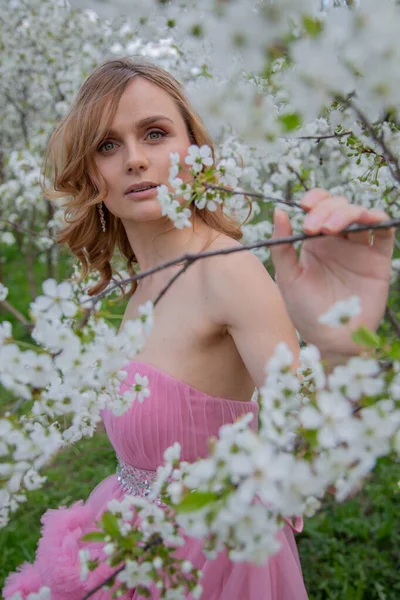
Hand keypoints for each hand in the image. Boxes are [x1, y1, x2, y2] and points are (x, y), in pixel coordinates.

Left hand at [270, 188, 394, 357]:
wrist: (329, 338)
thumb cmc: (304, 311)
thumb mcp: (287, 277)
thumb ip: (282, 246)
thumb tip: (279, 211)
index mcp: (315, 242)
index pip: (319, 207)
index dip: (315, 199)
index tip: (304, 206)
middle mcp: (338, 242)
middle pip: (339, 206)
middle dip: (326, 210)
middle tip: (313, 229)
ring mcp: (359, 250)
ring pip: (361, 214)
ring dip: (348, 212)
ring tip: (330, 229)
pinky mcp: (378, 260)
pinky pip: (384, 232)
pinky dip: (380, 219)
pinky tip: (368, 220)